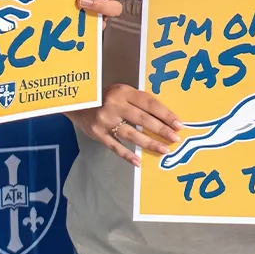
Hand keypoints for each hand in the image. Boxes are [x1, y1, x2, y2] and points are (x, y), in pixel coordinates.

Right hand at [68, 83, 182, 165]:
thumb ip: (138, 102)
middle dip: (161, 130)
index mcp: (123, 92)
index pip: (149, 103)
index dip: (165, 114)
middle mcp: (114, 105)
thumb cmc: (105, 97)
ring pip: (132, 135)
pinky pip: (115, 147)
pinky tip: (139, 162)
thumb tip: (164, 118)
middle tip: (175, 139)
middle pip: (143, 119)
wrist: (76, 103)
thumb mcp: (121, 92)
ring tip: (164, 150)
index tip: (178, 124)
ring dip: (149, 143)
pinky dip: (127, 155)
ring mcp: (105, 121)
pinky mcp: (98, 134)